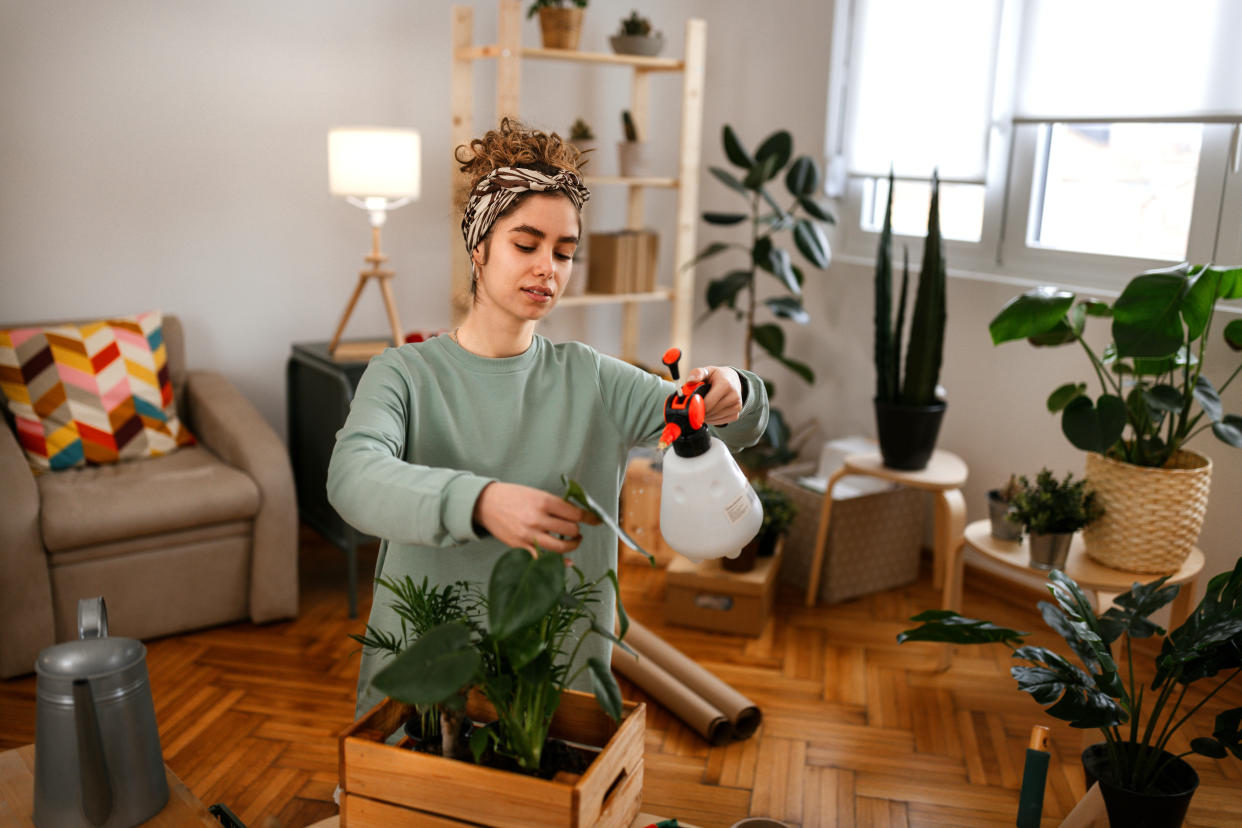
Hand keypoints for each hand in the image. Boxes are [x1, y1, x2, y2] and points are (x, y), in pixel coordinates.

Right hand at [472, 482, 600, 555]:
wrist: (486, 503)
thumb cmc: (512, 496)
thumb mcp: (536, 493)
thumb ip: (555, 504)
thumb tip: (576, 514)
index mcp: (543, 502)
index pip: (575, 513)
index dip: (589, 517)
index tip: (596, 520)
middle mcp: (537, 519)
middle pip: (570, 529)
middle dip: (577, 530)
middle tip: (576, 529)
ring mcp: (529, 535)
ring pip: (561, 546)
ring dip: (572, 545)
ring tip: (573, 541)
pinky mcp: (521, 547)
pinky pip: (544, 559)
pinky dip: (558, 563)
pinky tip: (567, 562)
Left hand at [683, 366, 743, 425]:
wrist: (733, 380)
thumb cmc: (718, 376)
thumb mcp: (708, 371)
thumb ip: (697, 373)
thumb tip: (690, 381)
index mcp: (726, 384)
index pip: (708, 403)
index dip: (697, 406)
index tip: (690, 405)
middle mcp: (734, 396)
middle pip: (711, 411)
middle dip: (700, 411)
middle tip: (694, 406)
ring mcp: (736, 407)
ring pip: (714, 418)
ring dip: (705, 416)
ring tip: (702, 408)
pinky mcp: (736, 415)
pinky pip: (719, 422)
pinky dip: (712, 419)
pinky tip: (709, 412)